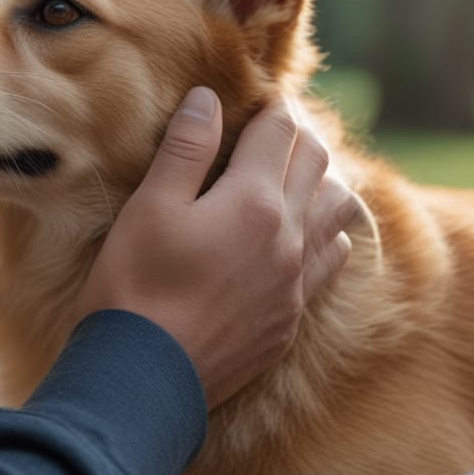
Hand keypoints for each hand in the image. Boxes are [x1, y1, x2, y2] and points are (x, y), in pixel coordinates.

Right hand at [78, 87, 359, 407]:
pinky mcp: (291, 315)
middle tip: (271, 128)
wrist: (146, 376)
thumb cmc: (135, 286)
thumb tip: (208, 98)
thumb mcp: (150, 207)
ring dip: (321, 181)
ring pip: (338, 210)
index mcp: (253, 201)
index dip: (270, 106)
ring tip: (293, 175)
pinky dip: (325, 233)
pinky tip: (302, 235)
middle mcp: (289, 236)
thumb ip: (185, 149)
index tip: (255, 99)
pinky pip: (330, 260)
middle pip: (317, 163)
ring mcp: (296, 280)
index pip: (280, 131)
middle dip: (297, 136)